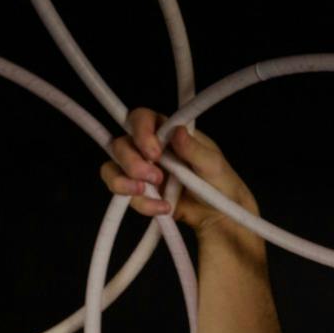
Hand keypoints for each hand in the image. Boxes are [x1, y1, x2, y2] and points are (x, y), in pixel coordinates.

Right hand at [98, 107, 260, 233]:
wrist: (221, 214)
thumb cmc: (220, 181)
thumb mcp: (213, 164)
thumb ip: (194, 149)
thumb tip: (177, 131)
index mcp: (165, 132)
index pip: (140, 118)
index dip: (140, 131)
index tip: (154, 152)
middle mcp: (148, 148)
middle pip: (120, 145)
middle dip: (132, 162)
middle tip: (156, 177)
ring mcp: (140, 171)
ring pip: (112, 169)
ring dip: (124, 182)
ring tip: (147, 192)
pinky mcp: (140, 194)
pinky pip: (125, 196)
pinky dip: (141, 204)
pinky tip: (163, 208)